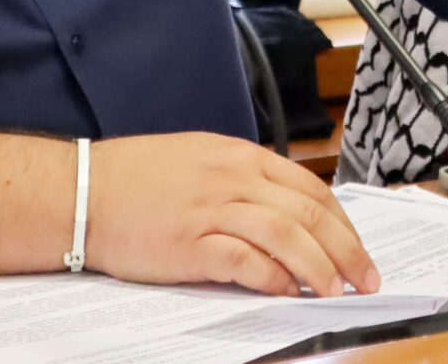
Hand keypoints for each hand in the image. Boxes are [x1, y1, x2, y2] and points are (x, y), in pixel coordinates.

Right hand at [86, 132, 378, 297]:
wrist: (81, 191)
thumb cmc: (134, 179)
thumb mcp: (199, 160)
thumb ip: (242, 181)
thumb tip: (283, 213)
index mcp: (240, 157)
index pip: (310, 188)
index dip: (343, 223)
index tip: (359, 249)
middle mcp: (233, 179)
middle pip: (309, 213)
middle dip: (347, 249)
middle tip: (366, 279)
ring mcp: (213, 210)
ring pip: (287, 235)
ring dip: (320, 266)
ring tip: (336, 291)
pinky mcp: (191, 244)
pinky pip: (246, 261)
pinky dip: (273, 278)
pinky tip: (288, 292)